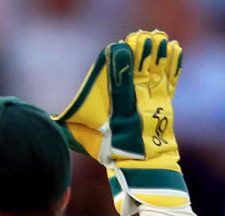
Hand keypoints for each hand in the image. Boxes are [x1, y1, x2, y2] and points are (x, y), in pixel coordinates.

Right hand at [54, 30, 187, 215]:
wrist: (145, 168)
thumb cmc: (113, 154)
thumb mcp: (88, 140)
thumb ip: (70, 126)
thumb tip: (50, 119)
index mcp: (120, 110)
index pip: (119, 81)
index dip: (120, 62)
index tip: (118, 46)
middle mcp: (139, 104)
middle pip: (140, 70)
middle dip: (139, 53)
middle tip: (138, 38)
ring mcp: (155, 102)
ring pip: (157, 71)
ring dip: (156, 54)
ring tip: (156, 38)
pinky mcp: (165, 105)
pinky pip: (171, 79)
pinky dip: (173, 64)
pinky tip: (174, 49)